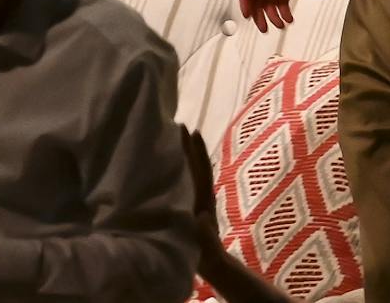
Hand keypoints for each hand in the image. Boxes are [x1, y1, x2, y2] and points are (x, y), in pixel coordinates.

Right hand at [182, 128, 221, 262]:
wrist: (213, 262)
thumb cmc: (206, 254)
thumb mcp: (205, 244)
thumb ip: (204, 232)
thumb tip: (202, 216)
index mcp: (204, 200)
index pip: (199, 171)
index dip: (195, 152)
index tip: (190, 132)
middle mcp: (204, 194)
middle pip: (199, 165)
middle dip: (192, 146)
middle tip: (183, 126)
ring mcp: (201, 197)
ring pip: (196, 170)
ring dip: (190, 153)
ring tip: (180, 137)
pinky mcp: (195, 203)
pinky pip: (191, 179)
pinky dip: (185, 167)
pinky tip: (176, 163)